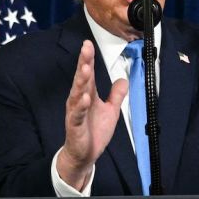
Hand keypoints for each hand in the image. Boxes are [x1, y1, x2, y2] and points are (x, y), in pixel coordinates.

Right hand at [55, 40, 126, 190]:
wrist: (85, 154)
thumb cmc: (94, 132)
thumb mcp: (111, 111)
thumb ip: (116, 95)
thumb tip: (123, 80)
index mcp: (87, 95)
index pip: (88, 74)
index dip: (88, 59)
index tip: (88, 44)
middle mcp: (79, 101)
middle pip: (81, 79)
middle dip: (83, 63)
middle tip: (85, 48)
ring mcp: (76, 113)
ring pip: (77, 94)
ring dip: (81, 81)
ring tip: (85, 68)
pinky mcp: (75, 126)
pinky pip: (77, 115)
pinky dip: (81, 106)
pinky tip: (85, 98)